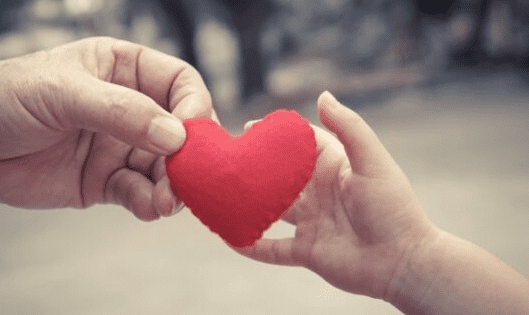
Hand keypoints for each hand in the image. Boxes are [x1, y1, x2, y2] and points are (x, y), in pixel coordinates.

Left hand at [0, 37, 214, 219]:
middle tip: (187, 180)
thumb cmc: (4, 98)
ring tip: (166, 202)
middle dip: (188, 157)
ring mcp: (120, 146)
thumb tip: (176, 137)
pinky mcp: (107, 180)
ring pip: (164, 168)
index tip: (193, 134)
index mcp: (124, 70)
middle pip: (180, 131)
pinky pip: (140, 192)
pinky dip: (148, 203)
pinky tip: (147, 208)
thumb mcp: (62, 93)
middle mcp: (130, 107)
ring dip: (172, 187)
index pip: (180, 83)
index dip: (195, 106)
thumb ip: (121, 111)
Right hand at [236, 91, 436, 298]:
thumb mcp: (372, 161)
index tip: (251, 126)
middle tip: (229, 158)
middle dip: (256, 168)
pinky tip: (230, 237)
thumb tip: (322, 95)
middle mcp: (319, 194)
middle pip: (280, 177)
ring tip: (222, 194)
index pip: (301, 145)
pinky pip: (272, 249)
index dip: (278, 136)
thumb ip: (348, 128)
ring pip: (271, 211)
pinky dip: (252, 245)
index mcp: (333, 169)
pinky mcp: (306, 251)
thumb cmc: (392, 207)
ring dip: (249, 205)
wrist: (402, 260)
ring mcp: (311, 223)